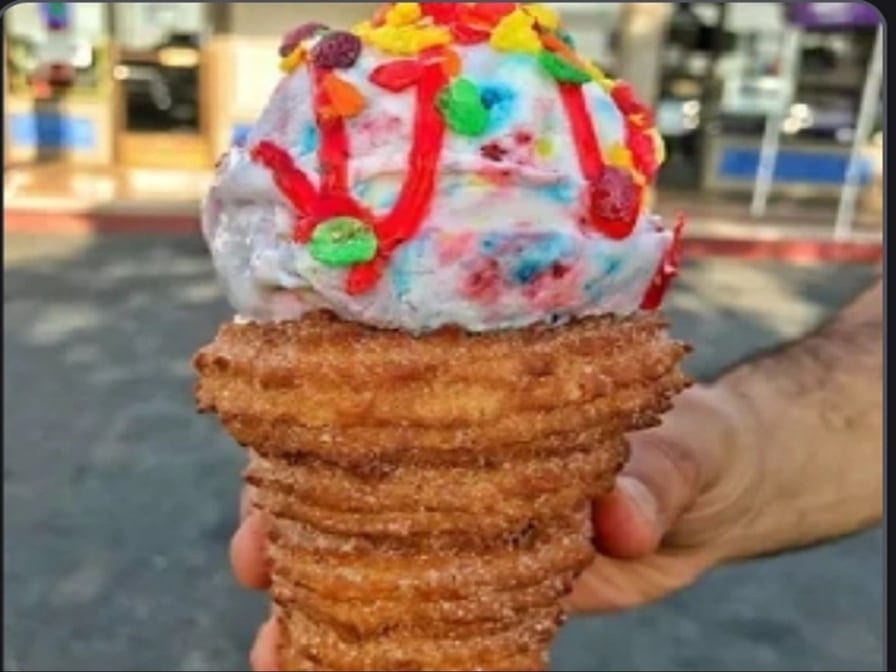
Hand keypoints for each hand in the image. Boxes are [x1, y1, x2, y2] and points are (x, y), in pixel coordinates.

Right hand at [229, 383, 757, 669]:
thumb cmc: (694, 440)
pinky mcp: (497, 588)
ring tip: (275, 645)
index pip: (379, 399)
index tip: (264, 456)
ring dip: (321, 599)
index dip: (314, 424)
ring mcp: (472, 527)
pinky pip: (434, 618)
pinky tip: (350, 670)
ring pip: (378, 558)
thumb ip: (650, 479)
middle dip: (291, 519)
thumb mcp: (678, 448)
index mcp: (486, 401)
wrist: (725, 497)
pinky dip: (392, 647)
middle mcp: (462, 461)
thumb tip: (617, 524)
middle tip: (252, 559)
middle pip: (355, 483)